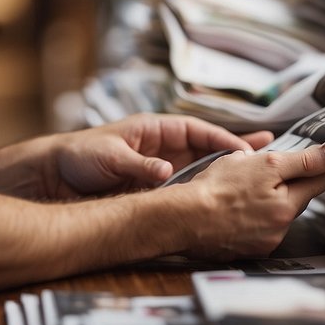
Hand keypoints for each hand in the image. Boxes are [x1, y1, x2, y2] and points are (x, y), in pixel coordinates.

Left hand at [47, 113, 272, 197]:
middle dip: (236, 147)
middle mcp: (161, 146)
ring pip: (200, 166)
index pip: (197, 130)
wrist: (54, 175)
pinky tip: (221, 195)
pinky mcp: (152, 185)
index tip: (246, 150)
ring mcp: (159, 165)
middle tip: (270, 147)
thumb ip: (140, 166)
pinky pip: (184, 185)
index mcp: (154, 129)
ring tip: (255, 171)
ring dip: (224, 169)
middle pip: (206, 146)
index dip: (223, 138)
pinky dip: (202, 188)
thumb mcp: (110, 157)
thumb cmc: (80, 156)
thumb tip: (167, 173)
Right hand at [177, 144, 324, 259]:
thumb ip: (301, 162)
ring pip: (277, 210)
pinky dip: (255, 213)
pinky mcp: (246, 247)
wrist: (184, 219)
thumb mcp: (263, 165)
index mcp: (287, 203)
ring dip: (272, 197)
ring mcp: (263, 240)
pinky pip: (259, 224)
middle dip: (298, 182)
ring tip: (246, 186)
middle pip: (298, 197)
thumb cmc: (218, 188)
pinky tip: (237, 205)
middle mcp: (280, 225)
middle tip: (301, 166)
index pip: (321, 181)